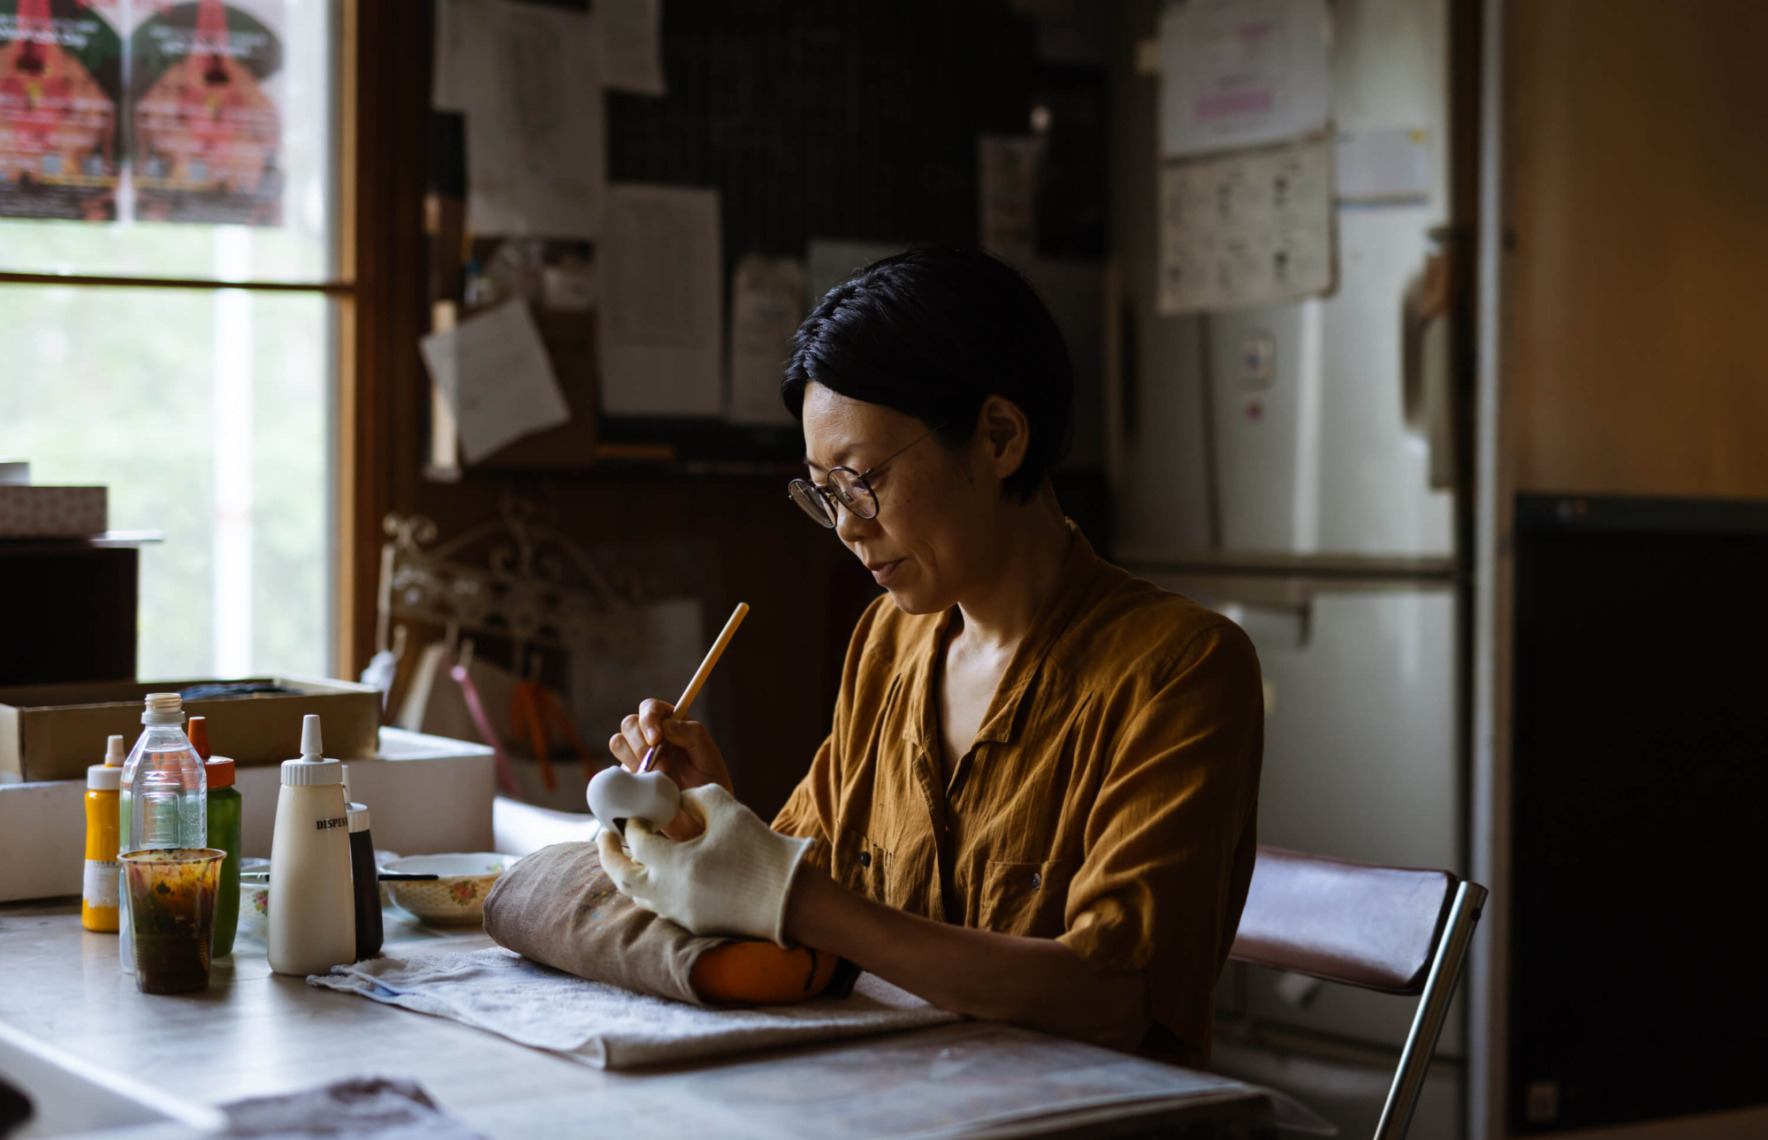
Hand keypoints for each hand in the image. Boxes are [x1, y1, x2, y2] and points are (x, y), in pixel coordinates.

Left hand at [596, 785, 812, 946]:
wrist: (789, 898)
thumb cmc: (759, 850)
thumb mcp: (727, 809)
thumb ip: (695, 797)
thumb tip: (676, 800)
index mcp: (673, 863)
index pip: (637, 840)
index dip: (634, 822)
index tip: (637, 813)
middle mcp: (667, 893)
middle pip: (621, 876)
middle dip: (608, 854)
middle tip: (606, 835)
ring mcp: (678, 913)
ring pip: (637, 896)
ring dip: (628, 873)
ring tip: (630, 855)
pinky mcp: (692, 925)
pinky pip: (659, 906)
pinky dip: (651, 888)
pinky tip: (661, 874)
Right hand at [609, 699, 730, 838]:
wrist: (698, 818)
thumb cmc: (708, 784)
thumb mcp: (709, 756)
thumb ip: (694, 734)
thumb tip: (666, 725)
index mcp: (672, 725)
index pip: (651, 707)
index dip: (649, 718)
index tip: (656, 738)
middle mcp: (651, 737)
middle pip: (629, 723)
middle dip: (643, 744)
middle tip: (665, 767)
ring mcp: (637, 757)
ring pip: (618, 742)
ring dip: (636, 759)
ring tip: (659, 777)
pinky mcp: (627, 777)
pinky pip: (614, 768)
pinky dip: (629, 775)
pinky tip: (647, 786)